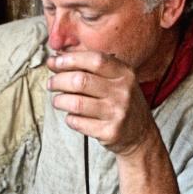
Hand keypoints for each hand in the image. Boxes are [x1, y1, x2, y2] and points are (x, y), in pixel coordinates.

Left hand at [45, 50, 159, 157]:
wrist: (141, 134)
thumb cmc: (121, 103)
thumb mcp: (117, 80)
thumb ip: (92, 68)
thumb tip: (57, 59)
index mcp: (124, 74)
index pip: (94, 60)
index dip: (70, 59)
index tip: (53, 62)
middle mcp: (123, 92)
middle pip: (80, 81)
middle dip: (59, 81)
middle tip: (51, 84)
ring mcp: (117, 113)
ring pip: (76, 103)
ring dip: (60, 101)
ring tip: (57, 101)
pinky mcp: (109, 132)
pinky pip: (78, 122)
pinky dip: (69, 119)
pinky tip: (72, 116)